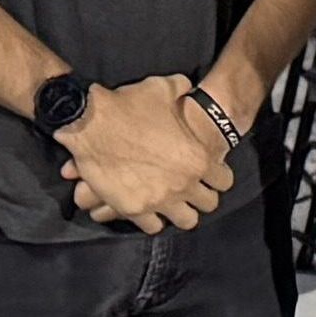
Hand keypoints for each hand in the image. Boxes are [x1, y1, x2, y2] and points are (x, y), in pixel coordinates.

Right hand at [56, 74, 234, 232]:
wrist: (91, 122)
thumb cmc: (133, 104)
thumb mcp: (168, 88)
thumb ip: (184, 93)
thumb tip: (187, 89)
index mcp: (199, 159)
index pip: (224, 181)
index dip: (217, 177)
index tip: (209, 174)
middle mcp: (184, 184)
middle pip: (208, 204)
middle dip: (201, 196)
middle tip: (192, 190)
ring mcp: (160, 200)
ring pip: (186, 221)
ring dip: (181, 212)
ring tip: (174, 204)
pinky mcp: (133, 209)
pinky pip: (152, 227)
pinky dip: (153, 221)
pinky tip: (151, 211)